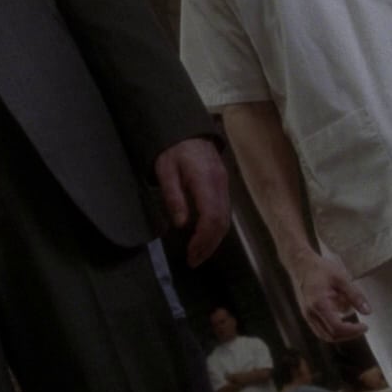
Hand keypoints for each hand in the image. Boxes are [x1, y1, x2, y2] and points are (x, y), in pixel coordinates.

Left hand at [154, 136, 230, 264]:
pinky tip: (205, 238)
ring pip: (226, 219)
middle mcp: (220, 184)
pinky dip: (216, 229)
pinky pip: (224, 212)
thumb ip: (173, 196)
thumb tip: (181, 224)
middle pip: (222, 222)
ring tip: (198, 255)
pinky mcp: (224, 186)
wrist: (187, 130)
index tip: (191, 253)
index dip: (203, 239)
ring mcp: (225, 185)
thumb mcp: (165, 171)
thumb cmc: (172, 150)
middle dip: (209, 245)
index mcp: (205, 180)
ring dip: (214, 240)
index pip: (211, 216)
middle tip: (193, 261)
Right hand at [289, 252, 371, 340]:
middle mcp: (311, 313)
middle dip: (348, 334)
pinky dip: (333, 329)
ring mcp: (307, 315)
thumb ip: (355, 295)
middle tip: (361, 327)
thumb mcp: (341, 278)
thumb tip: (368, 312)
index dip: (353, 331)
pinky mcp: (307, 314)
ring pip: (324, 335)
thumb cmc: (321, 269)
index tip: (365, 326)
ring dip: (340, 334)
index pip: (337, 327)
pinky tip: (341, 318)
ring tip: (353, 325)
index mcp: (319, 304)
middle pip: (331, 336)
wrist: (300, 264)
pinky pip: (320, 329)